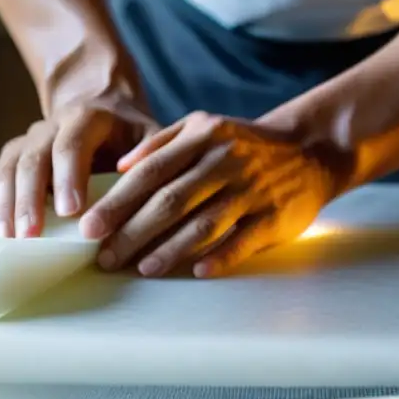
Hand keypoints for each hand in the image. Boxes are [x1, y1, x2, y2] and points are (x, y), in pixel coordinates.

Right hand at [0, 91, 157, 236]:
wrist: (100, 106)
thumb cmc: (131, 132)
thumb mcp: (152, 135)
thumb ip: (149, 157)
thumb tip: (141, 186)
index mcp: (85, 117)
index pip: (71, 144)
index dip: (68, 176)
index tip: (71, 211)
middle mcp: (47, 128)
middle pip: (32, 160)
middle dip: (28, 200)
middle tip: (28, 235)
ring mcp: (24, 145)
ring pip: (4, 171)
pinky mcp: (10, 163)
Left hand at [79, 112, 348, 277]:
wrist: (310, 150)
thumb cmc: (244, 144)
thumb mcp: (204, 127)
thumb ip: (161, 143)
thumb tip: (119, 168)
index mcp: (203, 138)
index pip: (150, 173)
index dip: (117, 202)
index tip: (88, 227)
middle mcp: (225, 162)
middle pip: (170, 201)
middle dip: (132, 231)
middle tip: (104, 257)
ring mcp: (252, 190)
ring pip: (203, 223)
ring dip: (169, 249)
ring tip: (140, 268)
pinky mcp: (274, 216)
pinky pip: (243, 240)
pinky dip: (220, 256)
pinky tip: (196, 271)